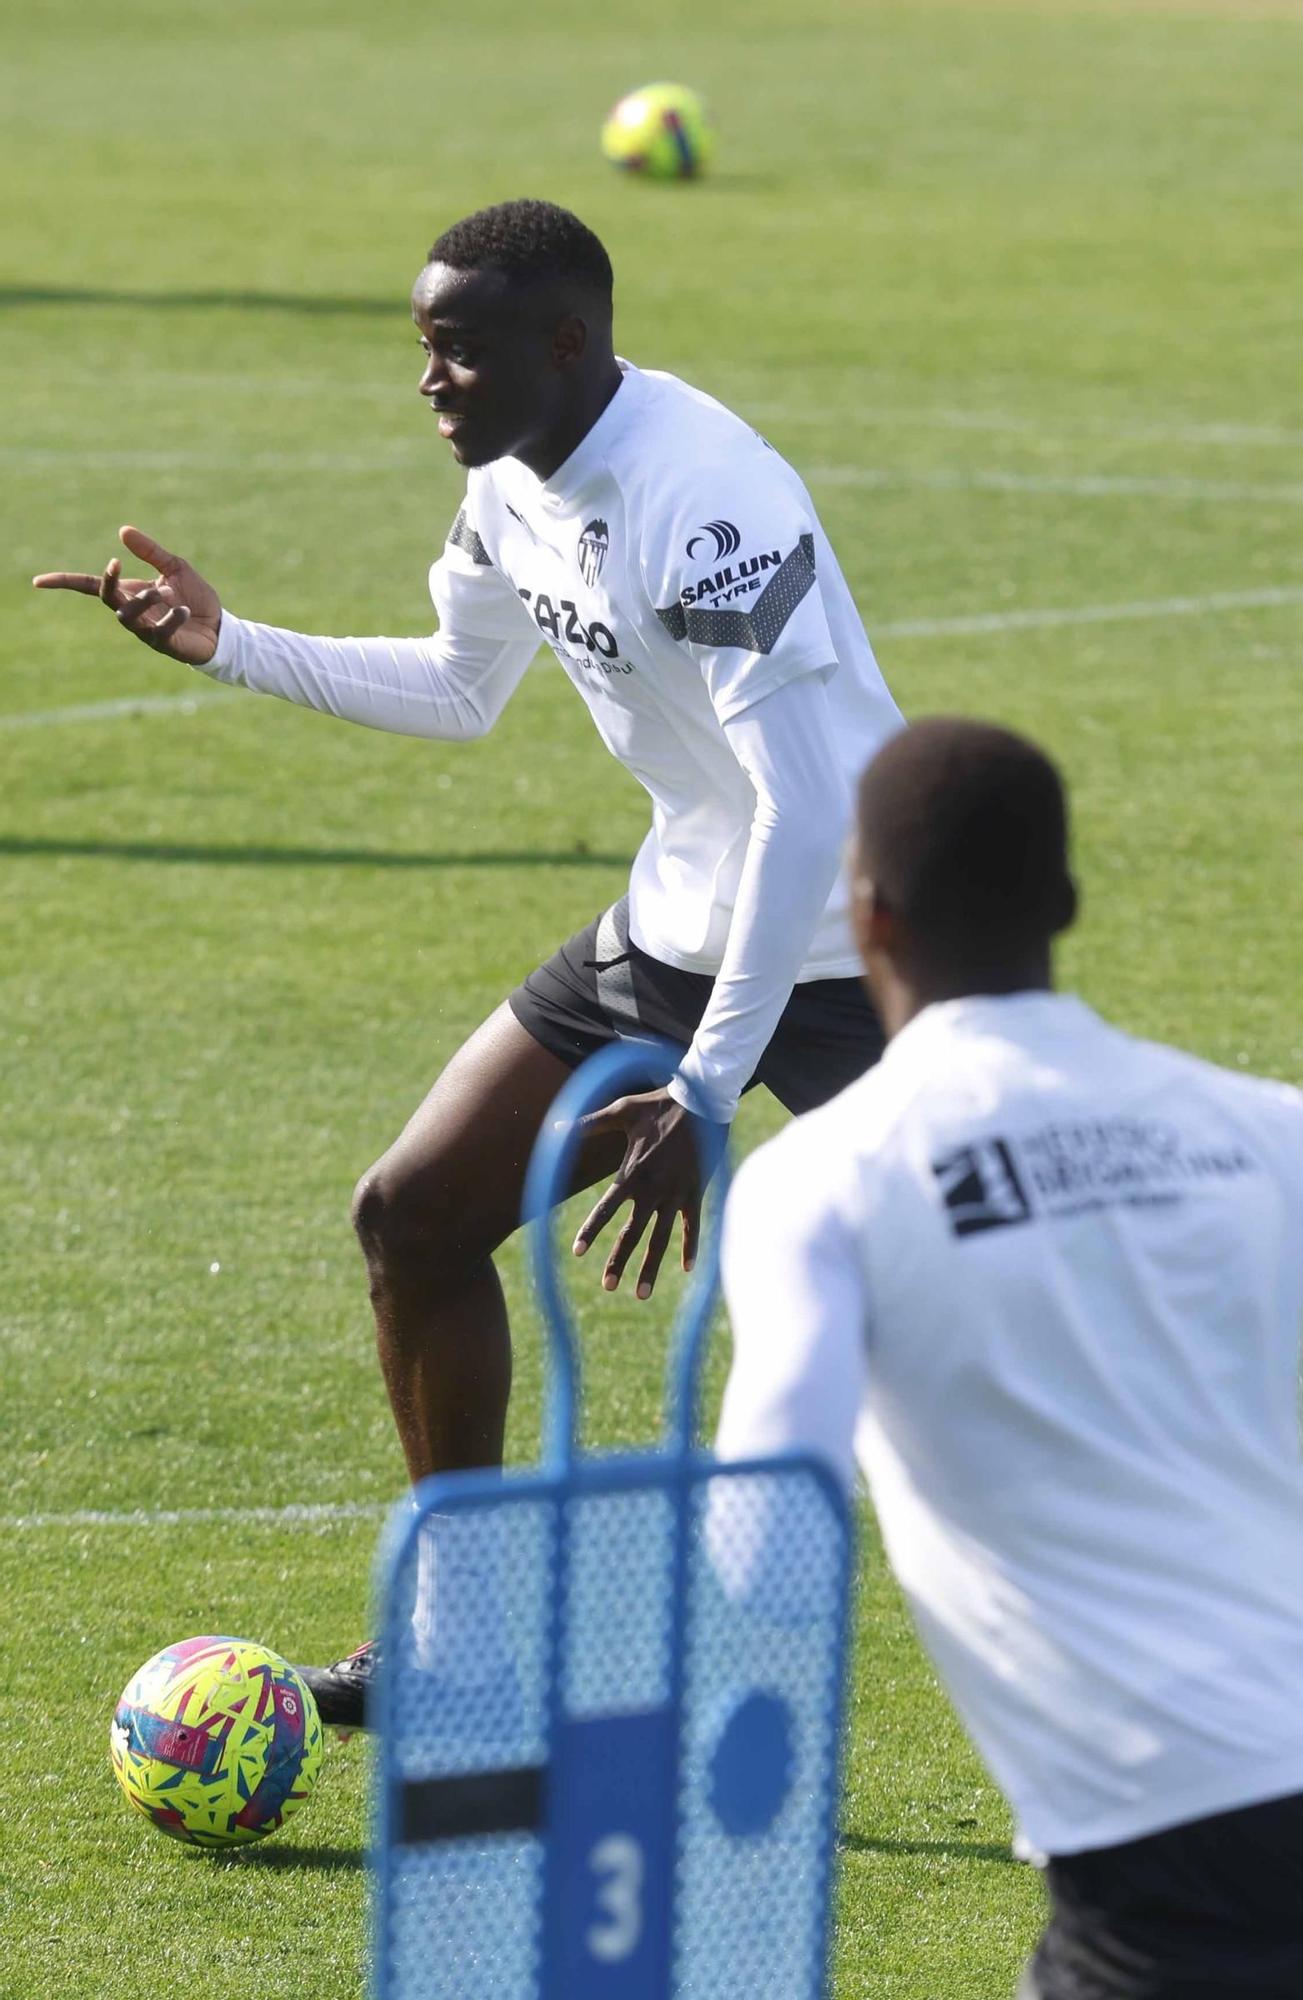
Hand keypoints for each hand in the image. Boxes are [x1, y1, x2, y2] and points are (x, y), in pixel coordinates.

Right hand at [33, 525, 222, 665]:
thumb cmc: (194, 598)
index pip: (90, 587)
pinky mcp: (164, 644)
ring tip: (167, 592)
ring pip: (128, 617)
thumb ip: (150, 552)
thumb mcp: (174, 567)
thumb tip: (122, 530)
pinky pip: (159, 632)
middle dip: (108, 582)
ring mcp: (146, 629)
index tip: (39, 581)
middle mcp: (133, 611)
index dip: (65, 582)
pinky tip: (183, 609)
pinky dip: (171, 618)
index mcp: (130, 592)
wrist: (220, 628)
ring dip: (144, 600)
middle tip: (116, 564)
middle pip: (106, 599)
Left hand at [571, 1088, 721, 1299]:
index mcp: (632, 1173)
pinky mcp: (696, 1191)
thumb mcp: (621, 1111)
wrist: (702, 1100)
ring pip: (661, 1238)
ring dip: (651, 1267)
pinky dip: (691, 1247)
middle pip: (632, 1233)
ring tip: (640, 1294)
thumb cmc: (658, 1104)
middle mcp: (653, 1189)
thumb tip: (554, 1128)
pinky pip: (693, 1225)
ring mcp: (676, 1193)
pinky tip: (687, 1269)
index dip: (591, 1231)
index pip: (606, 1209)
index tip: (578, 1252)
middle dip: (619, 1261)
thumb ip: (588, 1124)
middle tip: (607, 1286)